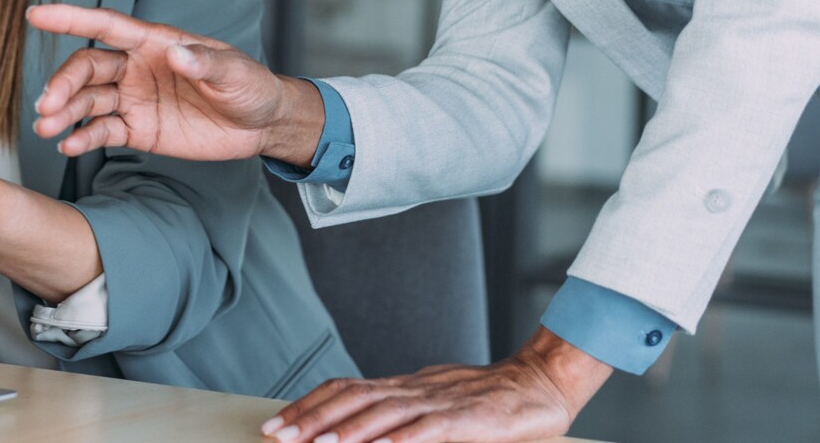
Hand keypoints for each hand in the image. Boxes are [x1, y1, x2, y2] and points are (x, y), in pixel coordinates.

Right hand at [27, 5, 316, 163]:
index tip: (36, 14)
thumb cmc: (250, 86)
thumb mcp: (234, 73)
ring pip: (88, 101)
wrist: (260, 125)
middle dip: (63, 83)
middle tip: (48, 106)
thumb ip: (205, 63)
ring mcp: (134, 99)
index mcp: (155, 43)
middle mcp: (136, 68)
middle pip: (88, 68)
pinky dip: (83, 138)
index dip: (71, 18)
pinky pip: (103, 131)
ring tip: (46, 130)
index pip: (106, 26)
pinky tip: (68, 146)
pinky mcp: (138, 130)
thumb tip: (177, 54)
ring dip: (64, 113)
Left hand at [261, 329, 609, 442]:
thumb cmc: (489, 401)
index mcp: (405, 387)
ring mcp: (441, 402)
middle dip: (313, 418)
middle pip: (354, 398)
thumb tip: (365, 437)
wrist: (540, 383)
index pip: (346, 390)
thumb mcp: (436, 407)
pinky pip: (433, 428)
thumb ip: (402, 420)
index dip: (309, 405)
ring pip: (386, 412)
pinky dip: (407, 437)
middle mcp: (415, 389)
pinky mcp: (469, 418)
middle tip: (280, 435)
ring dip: (349, 430)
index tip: (278, 423)